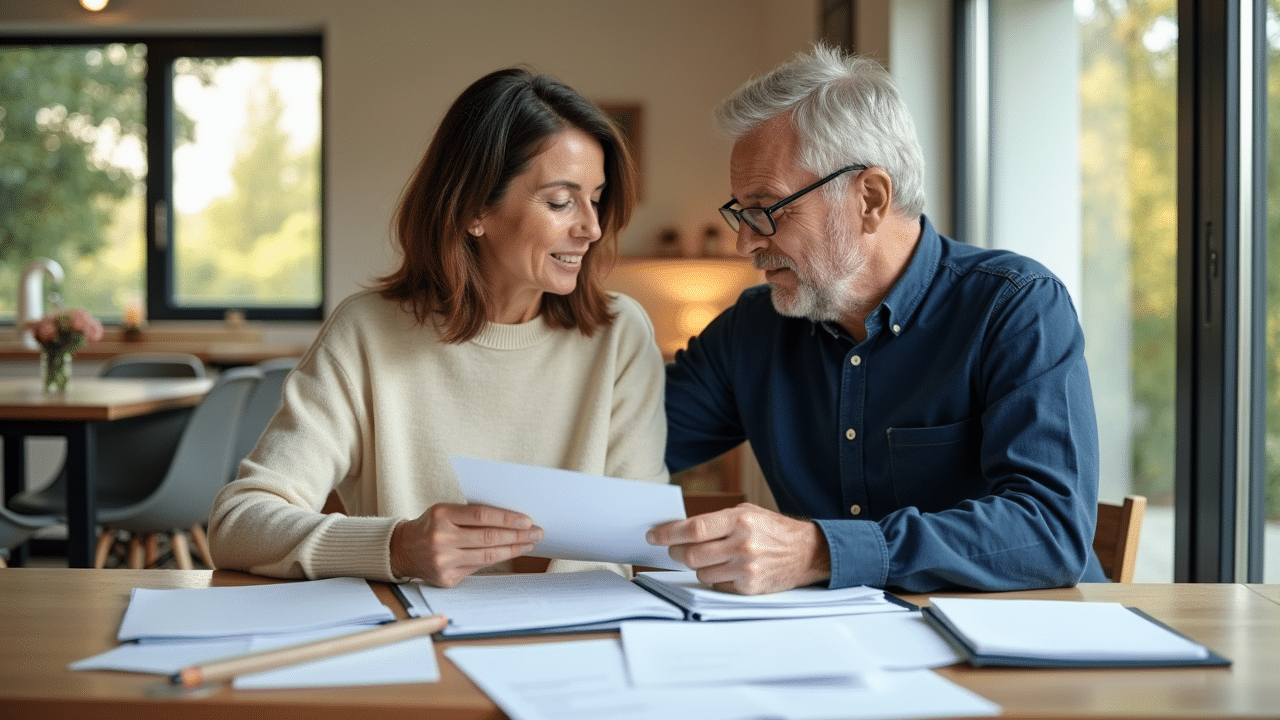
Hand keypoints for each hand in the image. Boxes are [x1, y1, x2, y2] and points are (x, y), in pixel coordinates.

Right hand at [390, 503, 542, 586]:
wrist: (403, 549)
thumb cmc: (432, 525)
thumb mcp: (445, 511)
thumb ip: (471, 515)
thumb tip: (511, 520)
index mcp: (441, 515)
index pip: (481, 515)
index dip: (507, 518)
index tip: (527, 520)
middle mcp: (440, 538)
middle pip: (488, 537)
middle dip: (517, 535)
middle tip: (537, 532)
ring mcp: (442, 561)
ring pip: (487, 555)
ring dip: (513, 550)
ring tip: (529, 544)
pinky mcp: (446, 579)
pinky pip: (479, 568)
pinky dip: (497, 560)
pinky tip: (510, 554)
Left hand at [646, 503, 830, 594]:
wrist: (806, 552)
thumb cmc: (772, 529)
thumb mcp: (747, 513)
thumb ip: (716, 521)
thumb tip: (679, 530)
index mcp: (739, 520)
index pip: (693, 529)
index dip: (668, 534)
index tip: (653, 536)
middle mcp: (742, 544)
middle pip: (692, 555)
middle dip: (677, 553)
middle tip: (675, 550)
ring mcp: (746, 568)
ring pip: (701, 572)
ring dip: (699, 566)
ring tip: (711, 558)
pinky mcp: (749, 587)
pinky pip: (717, 585)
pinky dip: (716, 578)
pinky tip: (727, 569)